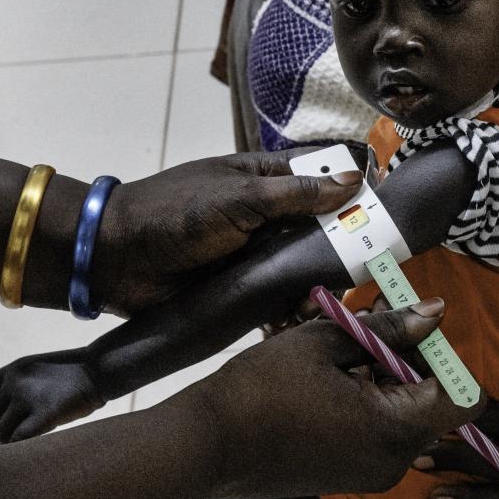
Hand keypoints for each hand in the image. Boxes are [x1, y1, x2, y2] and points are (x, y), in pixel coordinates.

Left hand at [0, 349, 106, 444]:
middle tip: (20, 432)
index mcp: (13, 369)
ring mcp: (28, 397)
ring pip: (2, 431)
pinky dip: (19, 447)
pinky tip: (29, 447)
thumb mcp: (36, 371)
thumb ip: (15, 385)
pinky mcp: (44, 413)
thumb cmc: (71, 374)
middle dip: (2, 426)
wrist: (98, 371)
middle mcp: (15, 381)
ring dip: (11, 439)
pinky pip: (17, 440)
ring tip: (29, 438)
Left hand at [94, 152, 360, 315]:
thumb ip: (298, 194)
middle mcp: (265, 214)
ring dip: (316, 284)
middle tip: (361, 271)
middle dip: (341, 250)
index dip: (353, 194)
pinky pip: (277, 298)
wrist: (115, 258)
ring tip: (324, 301)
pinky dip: (290, 309)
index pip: (323, 178)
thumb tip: (354, 180)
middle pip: (320, 229)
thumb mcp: (241, 198)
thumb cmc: (175, 213)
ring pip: (302, 268)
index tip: (384, 216)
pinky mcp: (240, 288)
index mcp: (265, 178)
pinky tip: (299, 319)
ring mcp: (253, 253)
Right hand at [185, 301, 475, 498]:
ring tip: (344, 333)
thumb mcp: (326, 342)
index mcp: (394, 429)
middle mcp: (392, 460)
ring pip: (401, 409)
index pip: (459, 394)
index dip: (442, 354)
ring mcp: (371, 471)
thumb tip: (436, 312)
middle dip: (407, 353)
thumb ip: (388, 327)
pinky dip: (366, 393)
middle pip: (429, 399)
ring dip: (383, 369)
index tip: (412, 324)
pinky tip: (333, 365)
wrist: (207, 445)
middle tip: (374, 314)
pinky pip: (377, 427)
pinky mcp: (350, 473)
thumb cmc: (261, 388)